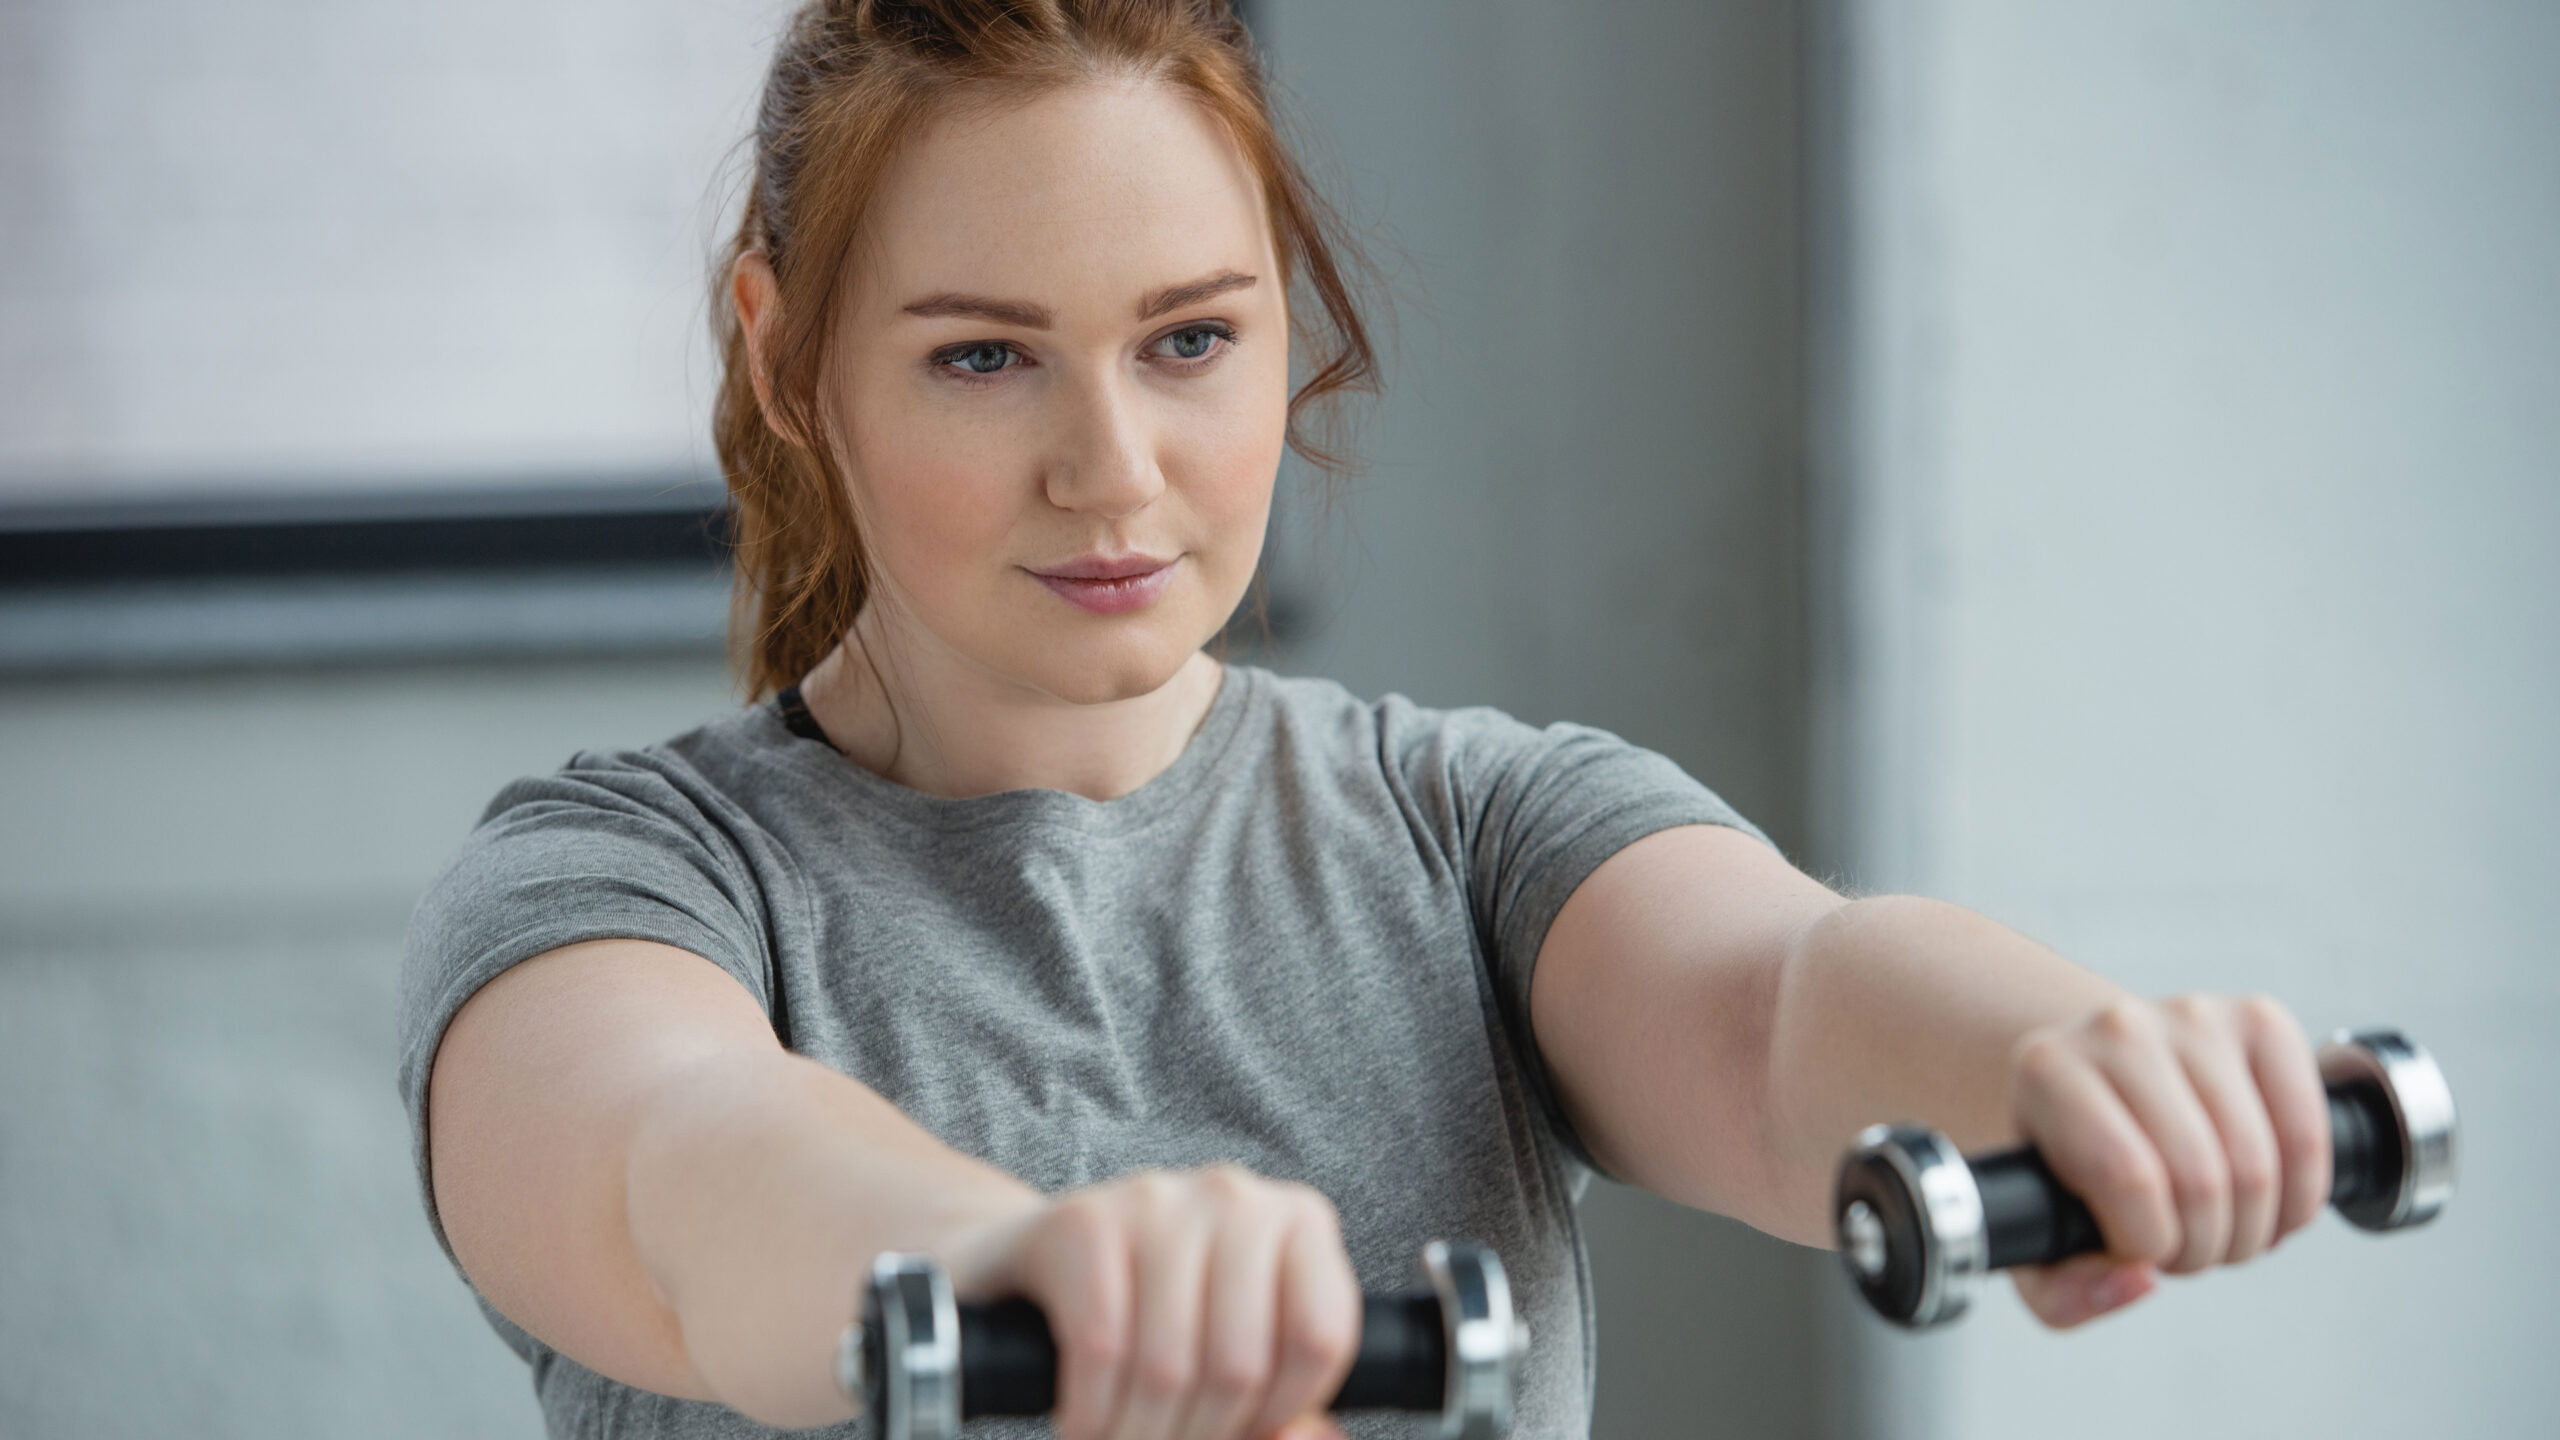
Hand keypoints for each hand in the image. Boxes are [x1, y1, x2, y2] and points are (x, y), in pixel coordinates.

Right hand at [942, 1165, 1358, 1439]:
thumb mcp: (1228, 1348)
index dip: (1281, 1411)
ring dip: (1137, 1435)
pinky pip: (1100, 1349)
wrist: (1023, 1264)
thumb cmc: (1148, 1315)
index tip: (1241, 1429)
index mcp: (1297, 1221)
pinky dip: (1090, 1412)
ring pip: (1169, 1367)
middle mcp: (1234, 1196)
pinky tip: (1084, 1420)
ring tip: (1122, 1437)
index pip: (1320, 1338)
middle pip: (1239, 1365)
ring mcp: (1155, 1199)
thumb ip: (1281, 1407)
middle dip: (1197, 1436)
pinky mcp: (1082, 1221)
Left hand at [2004, 994, 2331, 1326]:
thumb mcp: (2037, 1238)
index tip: (2140, 1250)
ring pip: (2259, 1166)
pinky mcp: (2260, 1020)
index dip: (2150, 1243)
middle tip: (2185, 1250)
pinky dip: (2302, 1196)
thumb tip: (2138, 1282)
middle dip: (2203, 1248)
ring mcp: (2194, 1016)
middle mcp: (2117, 1027)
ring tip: (2221, 1230)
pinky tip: (2270, 1205)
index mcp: (2046, 1069)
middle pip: (2201, 1178)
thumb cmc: (2068, 1167)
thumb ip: (2064, 1291)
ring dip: (2252, 1232)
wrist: (2102, 1083)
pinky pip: (2309, 1133)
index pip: (2128, 1177)